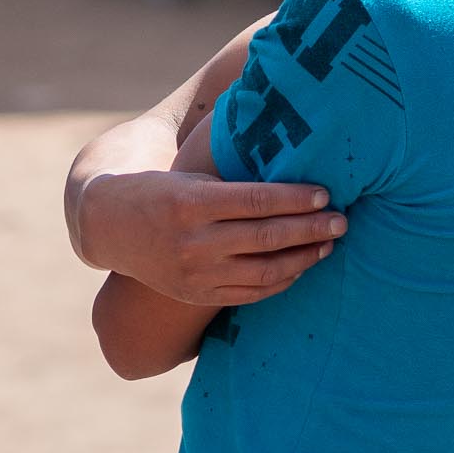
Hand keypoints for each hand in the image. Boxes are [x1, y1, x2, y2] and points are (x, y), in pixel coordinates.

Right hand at [74, 170, 344, 305]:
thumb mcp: (191, 175)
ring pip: (263, 271)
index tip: (326, 194)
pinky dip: (281, 281)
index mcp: (191, 202)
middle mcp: (192, 241)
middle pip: (267, 237)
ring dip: (303, 259)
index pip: (256, 201)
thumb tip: (290, 158)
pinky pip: (250, 294)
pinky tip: (301, 267)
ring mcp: (194, 273)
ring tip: (328, 245)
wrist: (110, 227)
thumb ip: (234, 176)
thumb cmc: (162, 190)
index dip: (296, 199)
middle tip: (343, 221)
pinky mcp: (197, 294)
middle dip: (311, 230)